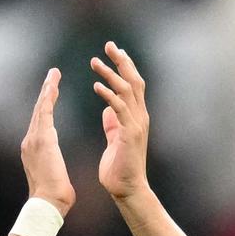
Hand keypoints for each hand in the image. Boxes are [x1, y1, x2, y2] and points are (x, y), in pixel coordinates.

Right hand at [21, 68, 75, 212]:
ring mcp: (33, 140)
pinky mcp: (42, 139)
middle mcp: (30, 142)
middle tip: (52, 75)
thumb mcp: (54, 177)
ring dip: (47, 90)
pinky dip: (49, 97)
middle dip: (45, 93)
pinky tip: (53, 85)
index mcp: (33, 150)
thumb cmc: (54, 198)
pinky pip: (45, 113)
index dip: (46, 106)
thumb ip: (53, 166)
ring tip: (53, 75)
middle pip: (38, 112)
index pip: (41, 123)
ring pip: (41, 109)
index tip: (52, 93)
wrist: (47, 204)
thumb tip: (57, 170)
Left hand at [90, 41, 150, 203]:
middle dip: (122, 61)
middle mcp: (140, 116)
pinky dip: (108, 95)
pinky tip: (96, 85)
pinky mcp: (129, 134)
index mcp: (136, 116)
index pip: (133, 84)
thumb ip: (113, 123)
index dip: (124, 66)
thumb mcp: (115, 139)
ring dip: (110, 74)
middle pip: (134, 80)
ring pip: (127, 90)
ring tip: (94, 62)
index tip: (113, 51)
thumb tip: (108, 109)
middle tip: (109, 45)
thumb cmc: (119, 168)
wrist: (127, 190)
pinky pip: (119, 108)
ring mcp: (136, 124)